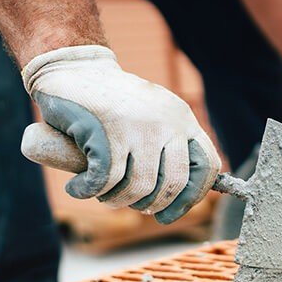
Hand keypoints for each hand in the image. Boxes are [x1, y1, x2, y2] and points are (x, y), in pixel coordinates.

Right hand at [21, 45, 220, 223]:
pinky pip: (105, 180)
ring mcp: (139, 126)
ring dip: (116, 200)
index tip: (169, 213)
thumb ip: (169, 147)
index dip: (192, 197)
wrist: (74, 68)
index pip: (208, 166)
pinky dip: (88, 190)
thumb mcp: (153, 117)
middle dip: (150, 205)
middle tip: (129, 204)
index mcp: (183, 119)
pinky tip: (78, 188)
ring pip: (139, 187)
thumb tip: (179, 199)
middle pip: (173, 184)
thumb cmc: (113, 103)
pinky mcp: (107, 131)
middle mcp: (167, 122)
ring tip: (102, 194)